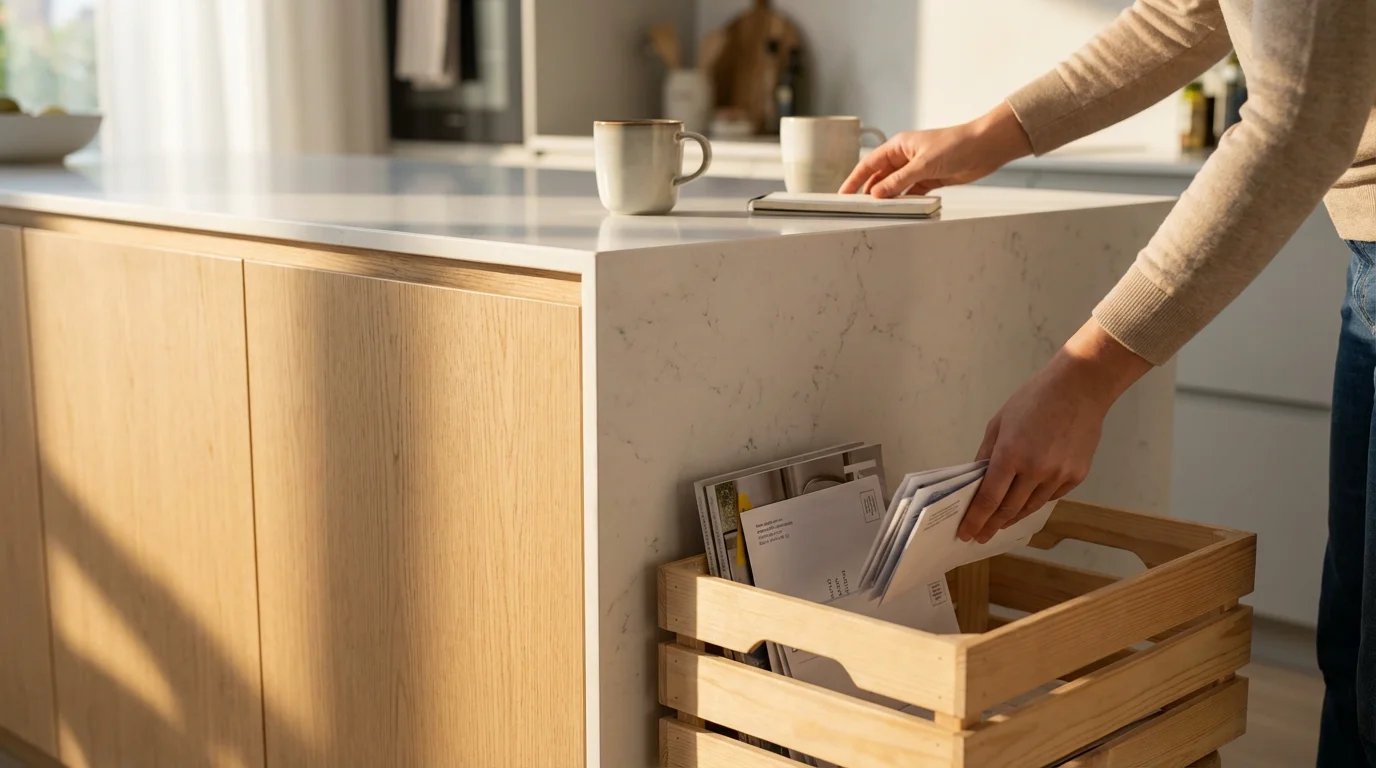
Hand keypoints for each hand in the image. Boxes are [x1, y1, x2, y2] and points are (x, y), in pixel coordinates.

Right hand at [839, 101, 1032, 197]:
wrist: (985, 146)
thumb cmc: (956, 144)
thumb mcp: (923, 164)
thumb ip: (899, 181)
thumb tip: (877, 193)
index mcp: (899, 146)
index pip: (869, 164)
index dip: (855, 179)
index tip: (843, 193)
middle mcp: (906, 157)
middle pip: (881, 177)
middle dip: (870, 191)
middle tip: (858, 207)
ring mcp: (918, 168)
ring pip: (896, 186)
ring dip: (889, 198)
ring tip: (879, 212)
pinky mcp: (931, 179)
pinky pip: (912, 192)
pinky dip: (906, 201)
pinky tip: (902, 209)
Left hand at [957, 320, 1152, 542]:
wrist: (1080, 389)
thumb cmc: (1033, 400)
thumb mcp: (999, 423)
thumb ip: (986, 455)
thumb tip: (976, 482)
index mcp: (1011, 454)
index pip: (989, 498)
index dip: (976, 519)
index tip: (966, 533)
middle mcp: (1036, 470)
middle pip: (1009, 509)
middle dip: (992, 525)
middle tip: (980, 537)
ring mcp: (1059, 475)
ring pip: (1031, 507)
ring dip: (1013, 518)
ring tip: (1000, 524)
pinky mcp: (1076, 476)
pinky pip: (1051, 496)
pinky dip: (1036, 501)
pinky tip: (1026, 502)